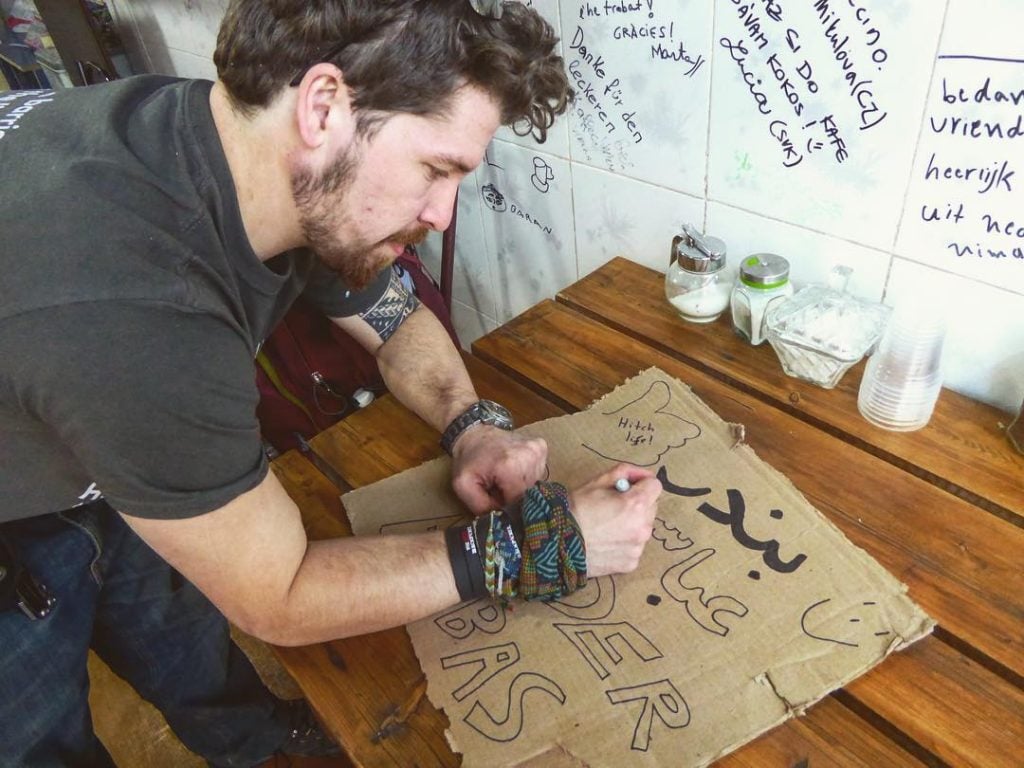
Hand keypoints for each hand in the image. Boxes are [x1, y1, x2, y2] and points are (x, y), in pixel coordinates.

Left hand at [451, 426, 547, 513]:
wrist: (474, 433)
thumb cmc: (468, 460)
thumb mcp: (463, 486)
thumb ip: (481, 507)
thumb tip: (502, 519)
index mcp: (510, 466)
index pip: (518, 502)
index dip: (505, 504)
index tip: (495, 498)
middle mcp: (530, 456)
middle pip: (528, 493)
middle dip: (513, 496)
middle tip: (499, 487)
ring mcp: (538, 450)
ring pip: (535, 484)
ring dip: (520, 486)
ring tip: (505, 478)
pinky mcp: (542, 447)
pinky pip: (539, 473)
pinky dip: (526, 476)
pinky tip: (514, 470)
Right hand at [569, 463, 661, 577]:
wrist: (557, 543)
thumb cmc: (575, 509)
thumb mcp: (597, 482)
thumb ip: (624, 472)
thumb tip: (643, 474)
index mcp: (636, 504)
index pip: (655, 486)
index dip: (641, 483)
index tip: (628, 487)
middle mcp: (643, 527)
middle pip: (651, 508)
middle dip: (637, 504)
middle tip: (613, 507)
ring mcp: (637, 548)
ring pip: (644, 528)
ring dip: (632, 524)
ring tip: (607, 526)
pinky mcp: (631, 563)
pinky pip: (634, 547)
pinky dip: (625, 543)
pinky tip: (606, 542)